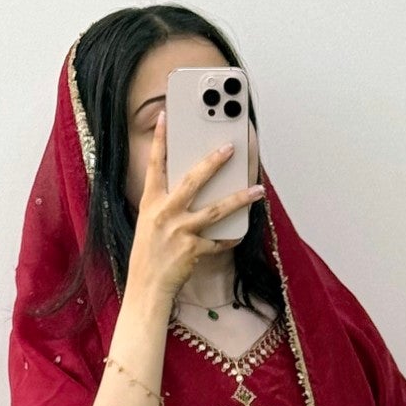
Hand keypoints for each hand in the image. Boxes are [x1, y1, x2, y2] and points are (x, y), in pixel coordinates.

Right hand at [128, 109, 265, 305]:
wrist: (146, 288)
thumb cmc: (148, 256)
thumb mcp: (149, 224)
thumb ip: (166, 205)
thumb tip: (190, 189)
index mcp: (151, 203)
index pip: (155, 165)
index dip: (160, 140)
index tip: (166, 117)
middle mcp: (165, 213)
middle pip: (193, 180)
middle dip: (213, 162)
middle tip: (230, 148)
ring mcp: (180, 231)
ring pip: (216, 210)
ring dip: (240, 199)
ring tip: (258, 191)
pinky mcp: (193, 250)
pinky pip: (219, 241)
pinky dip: (230, 238)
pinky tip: (239, 234)